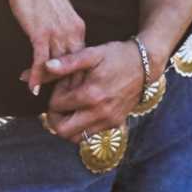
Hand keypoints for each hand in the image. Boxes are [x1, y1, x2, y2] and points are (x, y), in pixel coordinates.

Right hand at [5, 0, 86, 96]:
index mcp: (78, 28)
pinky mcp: (40, 33)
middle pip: (74, 67)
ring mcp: (57, 34)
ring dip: (51, 86)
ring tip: (49, 104)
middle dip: (70, 88)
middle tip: (66, 106)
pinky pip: (40, 61)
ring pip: (57, 67)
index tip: (76, 93)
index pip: (82, 59)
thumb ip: (63, 29)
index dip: (79, 77)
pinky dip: (37, 76)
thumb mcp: (59, 12)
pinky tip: (32, 88)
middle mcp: (71, 33)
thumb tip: (62, 44)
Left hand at [33, 39, 168, 143]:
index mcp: (91, 95)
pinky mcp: (115, 124)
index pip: (57, 106)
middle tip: (58, 103)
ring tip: (71, 107)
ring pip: (76, 137)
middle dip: (54, 118)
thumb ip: (68, 62)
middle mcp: (100, 113)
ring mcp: (108, 121)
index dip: (53, 96)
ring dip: (68, 125)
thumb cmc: (117, 56)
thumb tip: (46, 66)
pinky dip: (81, 126)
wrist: (145, 65)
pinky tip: (84, 109)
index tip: (60, 86)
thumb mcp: (92, 54)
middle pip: (62, 131)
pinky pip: (90, 135)